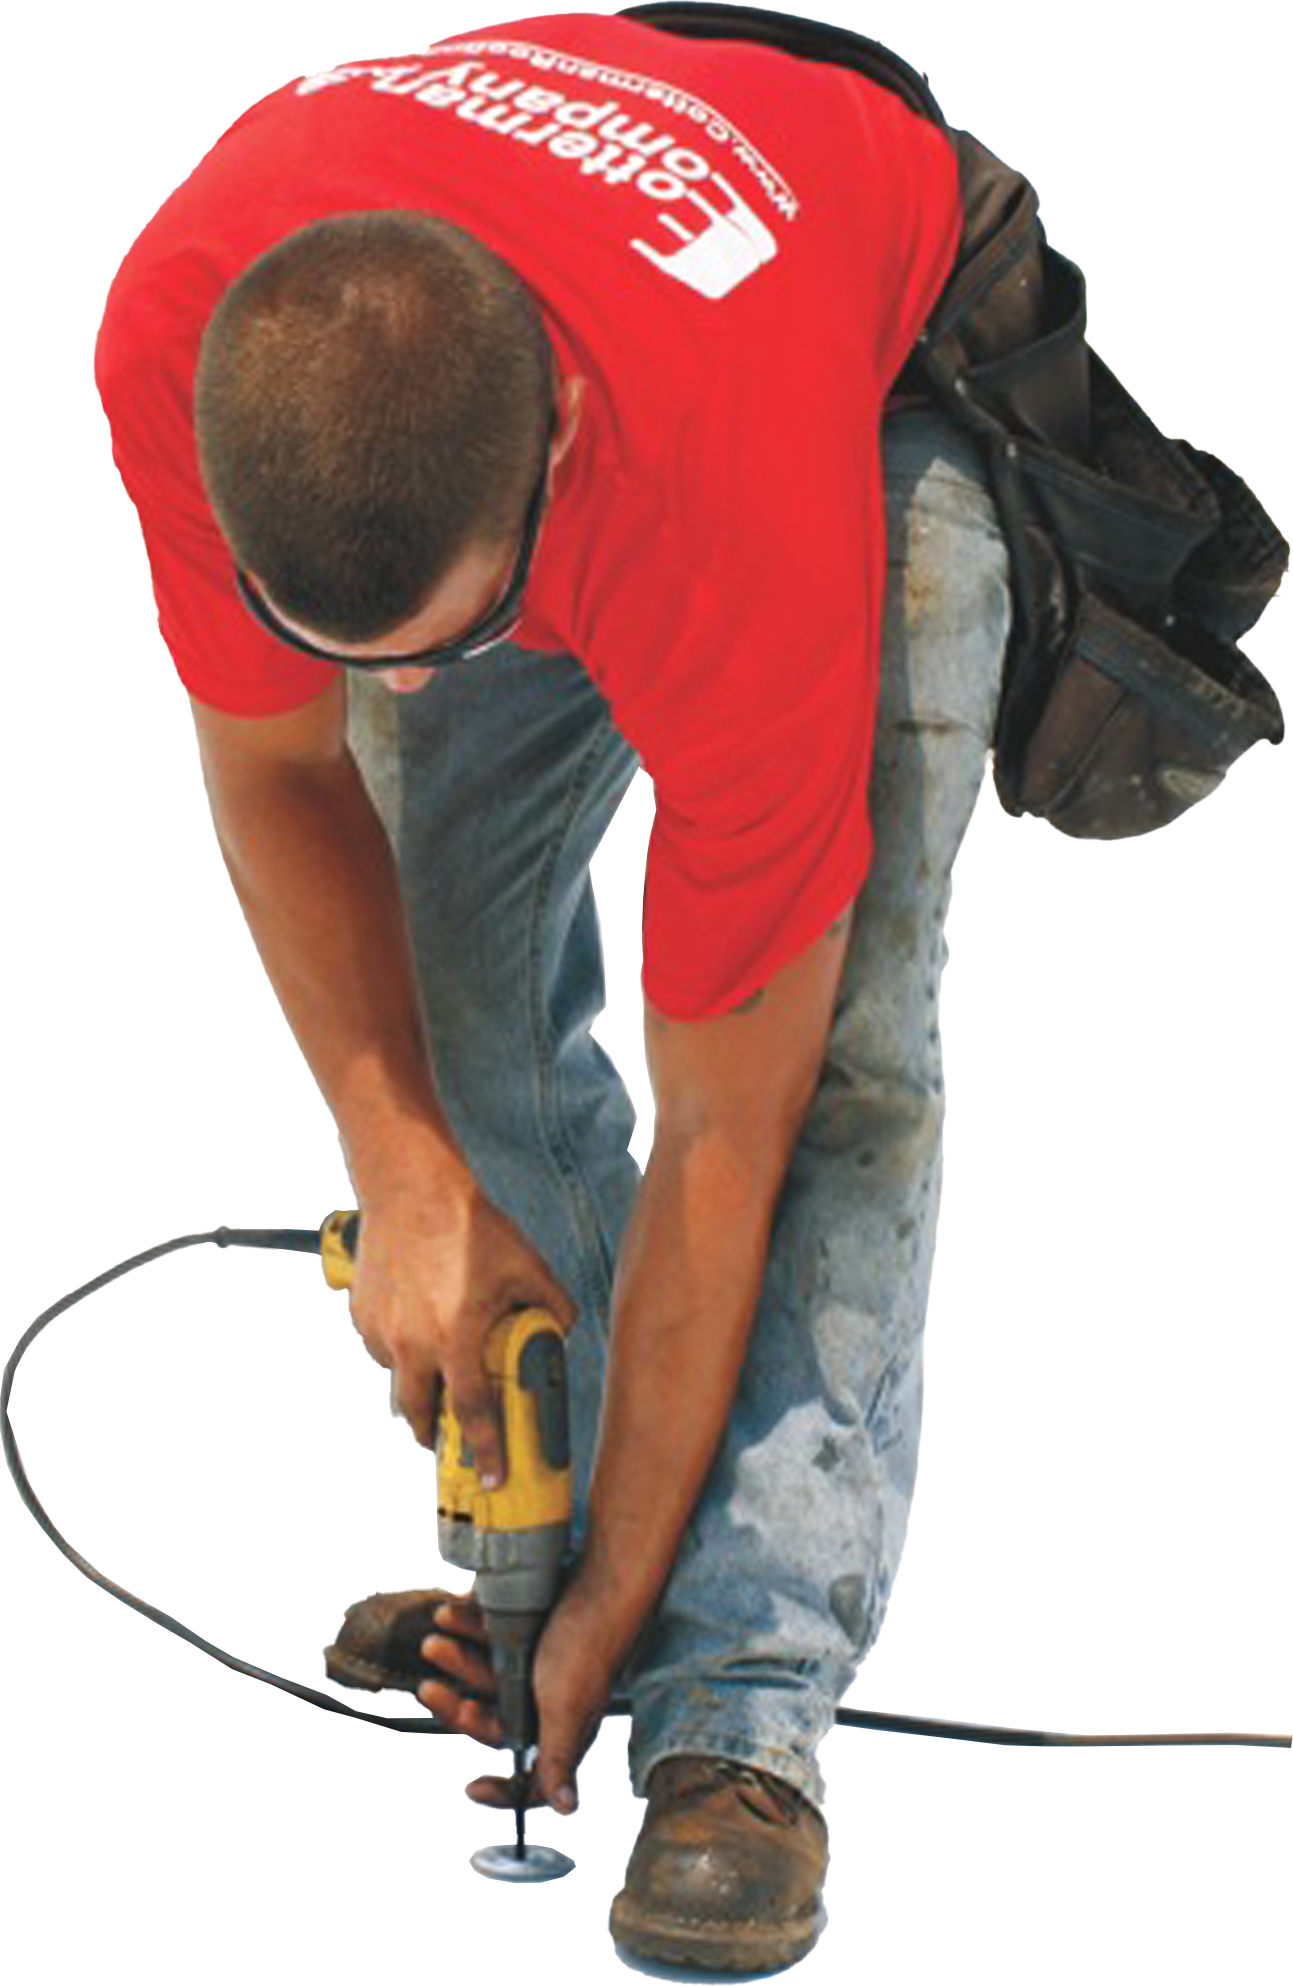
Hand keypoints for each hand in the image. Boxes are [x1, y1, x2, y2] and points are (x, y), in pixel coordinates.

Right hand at [346, 1176, 575, 1478]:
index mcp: (456, 1339)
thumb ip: (552, 1305)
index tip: (493, 1477)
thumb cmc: (465, 1225)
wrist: (412, 1190)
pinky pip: (380, 1346)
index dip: (486, 1450)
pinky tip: (415, 1322)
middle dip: (435, 1433)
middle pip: (420, 1412)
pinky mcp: (362, 1315)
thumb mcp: (527, 1267)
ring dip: (417, 1381)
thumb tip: (561, 1329)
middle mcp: (412, 1344)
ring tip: (436, 1363)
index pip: (473, 1412)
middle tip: (448, 1438)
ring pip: (398, 1376)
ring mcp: (381, 1331)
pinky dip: (398, 1347)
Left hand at [417, 1586, 617, 1814]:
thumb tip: (566, 1806)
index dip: (505, 1791)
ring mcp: (536, 1669)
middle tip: (431, 1687)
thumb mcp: (567, 1706)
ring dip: (457, 1654)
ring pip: (485, 1673)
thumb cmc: (591, 1641)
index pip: (532, 1777)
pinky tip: (458, 1613)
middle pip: (492, 1718)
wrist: (601, 1578)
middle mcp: (546, 1703)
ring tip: (438, 1634)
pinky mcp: (531, 1637)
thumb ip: (560, 1758)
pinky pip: (490, 1640)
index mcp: (559, 1729)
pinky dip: (471, 1626)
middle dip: (457, 1702)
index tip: (473, 1787)